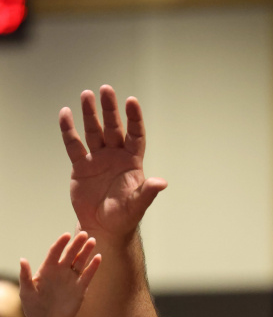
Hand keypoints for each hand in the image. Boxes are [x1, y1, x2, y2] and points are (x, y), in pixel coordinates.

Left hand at [20, 232, 100, 316]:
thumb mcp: (26, 292)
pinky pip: (88, 275)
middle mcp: (60, 272)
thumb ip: (25, 277)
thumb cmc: (33, 308)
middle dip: (76, 244)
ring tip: (92, 241)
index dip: (61, 243)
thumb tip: (23, 260)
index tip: (66, 235)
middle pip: (70, 254)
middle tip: (84, 233)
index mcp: (47, 270)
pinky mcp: (80, 289)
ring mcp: (71, 279)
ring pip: (80, 262)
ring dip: (86, 251)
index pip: (55, 252)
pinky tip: (98, 258)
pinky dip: (93, 267)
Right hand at [59, 85, 166, 238]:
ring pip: (93, 131)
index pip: (135, 134)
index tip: (131, 101)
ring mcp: (98, 159)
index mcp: (132, 162)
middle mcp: (116, 156)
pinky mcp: (81, 166)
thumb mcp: (137, 205)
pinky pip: (74, 145)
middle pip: (113, 127)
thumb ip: (148, 192)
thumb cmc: (124, 217)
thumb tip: (162, 183)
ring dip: (90, 114)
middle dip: (110, 109)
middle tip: (105, 89)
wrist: (103, 227)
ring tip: (86, 95)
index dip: (134, 118)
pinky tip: (66, 114)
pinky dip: (69, 130)